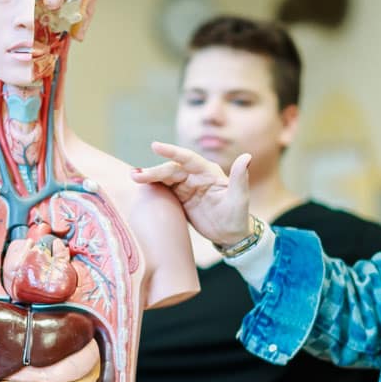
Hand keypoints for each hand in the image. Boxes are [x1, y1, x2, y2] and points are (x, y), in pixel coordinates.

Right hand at [129, 143, 252, 246]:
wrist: (232, 235)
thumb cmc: (238, 216)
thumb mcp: (240, 198)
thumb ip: (240, 177)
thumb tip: (246, 156)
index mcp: (209, 172)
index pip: (188, 159)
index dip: (171, 152)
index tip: (155, 146)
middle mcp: (196, 176)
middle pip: (172, 169)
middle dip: (154, 171)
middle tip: (136, 176)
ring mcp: (188, 186)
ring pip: (166, 178)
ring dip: (150, 177)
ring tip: (134, 178)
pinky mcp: (182, 198)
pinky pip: (165, 189)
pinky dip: (153, 187)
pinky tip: (141, 187)